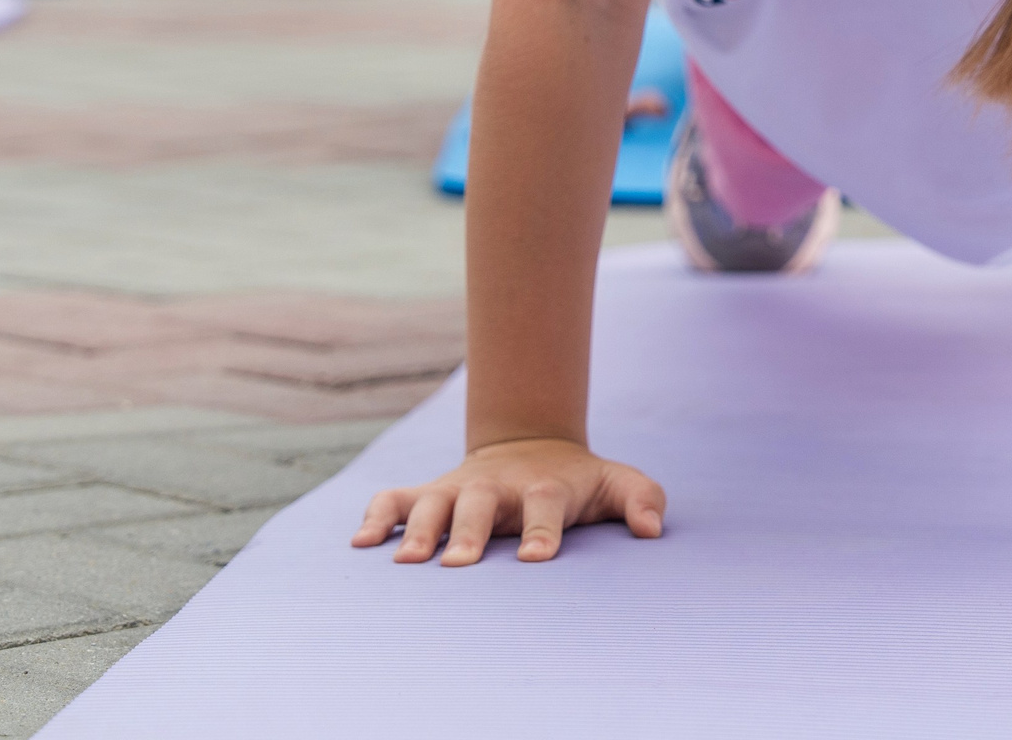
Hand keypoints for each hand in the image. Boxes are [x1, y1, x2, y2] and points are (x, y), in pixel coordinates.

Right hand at [352, 436, 664, 566]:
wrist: (531, 447)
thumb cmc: (577, 482)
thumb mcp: (615, 483)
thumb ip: (641, 499)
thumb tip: (651, 530)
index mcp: (545, 487)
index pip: (545, 504)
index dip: (542, 530)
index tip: (536, 559)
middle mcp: (497, 487)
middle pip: (481, 504)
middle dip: (469, 533)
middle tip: (458, 565)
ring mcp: (460, 488)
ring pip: (433, 502)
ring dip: (417, 528)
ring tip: (406, 561)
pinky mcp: (430, 493)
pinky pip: (395, 499)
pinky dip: (376, 515)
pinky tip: (360, 543)